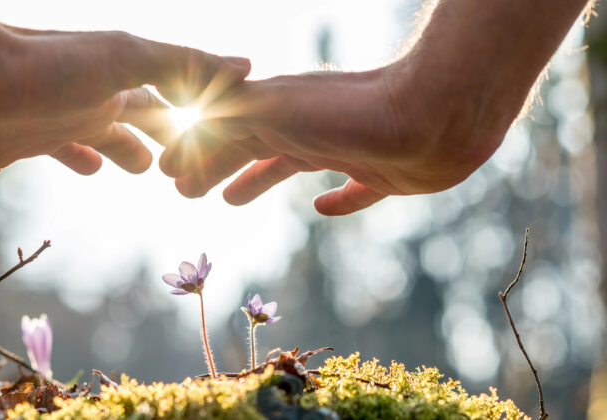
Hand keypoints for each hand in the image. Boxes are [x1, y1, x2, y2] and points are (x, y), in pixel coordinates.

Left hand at [0, 0, 249, 177]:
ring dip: (118, 149)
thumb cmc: (46, 68)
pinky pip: (54, 154)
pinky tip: (81, 167)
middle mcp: (87, 99)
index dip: (191, 121)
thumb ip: (183, 64)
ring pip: (97, 137)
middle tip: (180, 164)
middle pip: (134, 119)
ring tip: (138, 167)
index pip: (165, 102)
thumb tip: (247, 64)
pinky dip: (73, 160)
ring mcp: (52, 121)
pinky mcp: (17, 146)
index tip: (215, 141)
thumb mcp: (125, 59)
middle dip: (159, 137)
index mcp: (115, 82)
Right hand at [160, 63, 509, 214]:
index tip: (169, 177)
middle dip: (216, 167)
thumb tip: (186, 137)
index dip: (194, 156)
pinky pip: (352, 190)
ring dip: (257, 180)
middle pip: (249, 149)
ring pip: (289, 165)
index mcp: (278, 113)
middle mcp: (307, 127)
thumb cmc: (351, 113)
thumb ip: (229, 122)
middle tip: (189, 191)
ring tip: (232, 199)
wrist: (437, 111)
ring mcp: (346, 148)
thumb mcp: (274, 113)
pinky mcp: (384, 174)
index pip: (223, 136)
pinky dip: (336, 200)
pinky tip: (324, 207)